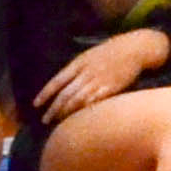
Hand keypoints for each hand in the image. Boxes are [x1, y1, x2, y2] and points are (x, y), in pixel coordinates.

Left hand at [36, 30, 170, 120]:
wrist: (134, 48)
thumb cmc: (111, 52)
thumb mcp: (89, 55)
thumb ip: (76, 70)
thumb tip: (61, 85)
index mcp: (79, 63)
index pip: (57, 80)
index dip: (45, 93)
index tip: (36, 105)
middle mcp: (86, 72)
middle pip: (65, 94)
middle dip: (54, 108)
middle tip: (45, 120)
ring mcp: (99, 80)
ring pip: (78, 100)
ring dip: (67, 112)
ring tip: (59, 122)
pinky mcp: (111, 87)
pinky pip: (95, 101)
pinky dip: (85, 110)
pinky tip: (79, 118)